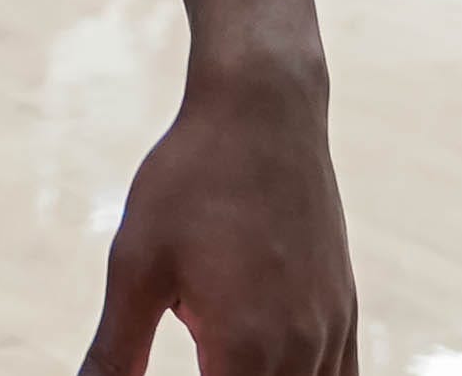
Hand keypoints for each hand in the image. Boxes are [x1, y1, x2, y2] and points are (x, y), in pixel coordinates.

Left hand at [82, 67, 355, 374]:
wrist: (263, 111)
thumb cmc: (190, 180)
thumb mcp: (136, 262)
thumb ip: (117, 348)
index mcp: (245, 351)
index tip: (170, 371)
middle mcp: (301, 354)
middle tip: (193, 350)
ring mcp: (331, 334)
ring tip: (217, 355)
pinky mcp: (344, 312)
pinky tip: (268, 365)